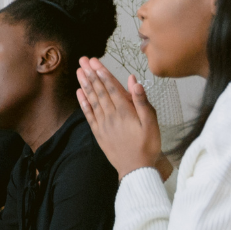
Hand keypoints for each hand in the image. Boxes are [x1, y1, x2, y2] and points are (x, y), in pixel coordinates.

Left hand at [75, 57, 163, 178]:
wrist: (136, 169)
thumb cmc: (148, 146)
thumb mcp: (151, 122)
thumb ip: (142, 101)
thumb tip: (134, 81)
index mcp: (124, 110)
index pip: (111, 87)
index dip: (102, 73)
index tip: (94, 61)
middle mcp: (111, 114)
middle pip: (99, 90)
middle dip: (90, 73)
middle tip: (82, 60)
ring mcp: (103, 123)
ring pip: (92, 99)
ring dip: (85, 84)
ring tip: (79, 71)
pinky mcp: (98, 132)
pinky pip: (88, 114)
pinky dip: (83, 102)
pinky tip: (79, 92)